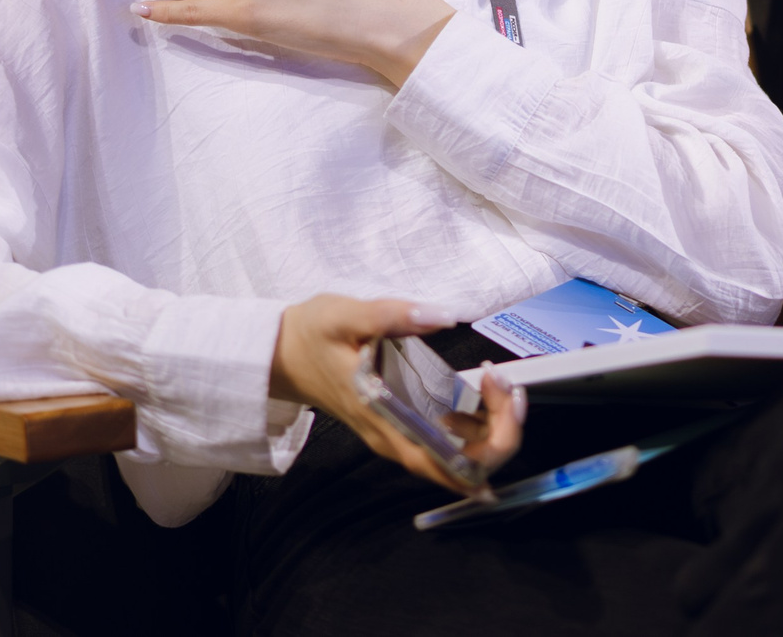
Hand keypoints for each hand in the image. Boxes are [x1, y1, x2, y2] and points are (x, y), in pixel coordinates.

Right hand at [270, 295, 522, 492]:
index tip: (500, 388)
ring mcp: (396, 436)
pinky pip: (446, 443)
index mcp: (384, 422)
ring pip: (458, 459)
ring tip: (498, 384)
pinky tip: (478, 392)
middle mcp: (394, 440)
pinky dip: (473, 425)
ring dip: (491, 429)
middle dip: (502, 433)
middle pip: (464, 468)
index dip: (493, 440)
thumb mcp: (345, 315)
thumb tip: (443, 315)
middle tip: (505, 386)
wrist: (277, 354)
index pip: (450, 464)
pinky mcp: (398, 425)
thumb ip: (393, 315)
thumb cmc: (308, 335)